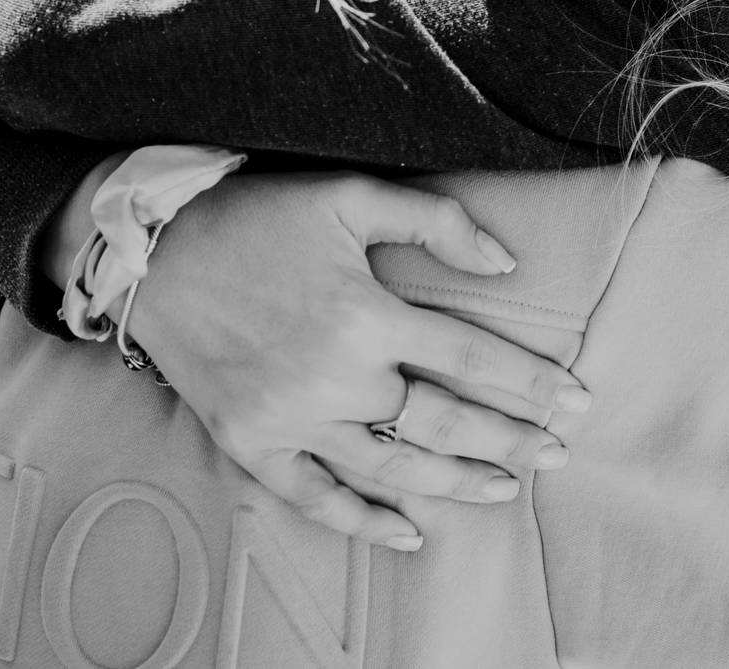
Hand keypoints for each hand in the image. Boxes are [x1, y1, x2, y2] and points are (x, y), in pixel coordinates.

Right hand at [124, 171, 590, 549]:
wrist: (151, 249)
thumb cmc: (258, 214)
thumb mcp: (351, 196)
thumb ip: (435, 222)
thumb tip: (505, 262)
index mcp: (366, 314)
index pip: (473, 358)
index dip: (532, 382)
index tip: (577, 401)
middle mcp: (334, 377)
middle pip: (444, 422)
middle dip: (511, 441)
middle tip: (560, 454)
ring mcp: (290, 418)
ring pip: (390, 468)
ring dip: (455, 482)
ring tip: (505, 487)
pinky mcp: (250, 442)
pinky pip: (314, 498)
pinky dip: (362, 522)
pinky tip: (408, 533)